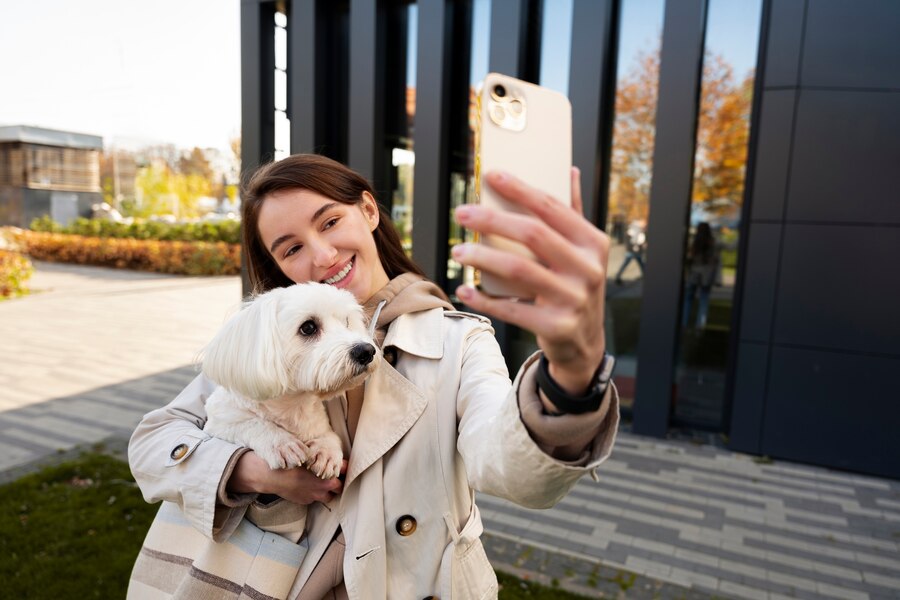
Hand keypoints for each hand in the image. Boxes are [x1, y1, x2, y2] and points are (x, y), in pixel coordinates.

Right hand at [227, 450, 345, 503]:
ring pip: (328, 497)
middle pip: (340, 487)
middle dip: (338, 482)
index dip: (344, 469)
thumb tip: (330, 455)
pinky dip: (313, 494)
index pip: (345, 471)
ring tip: (320, 484)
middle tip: (333, 477)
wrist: (273, 475)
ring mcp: (315, 495)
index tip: (343, 468)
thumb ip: (322, 457)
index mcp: (326, 472)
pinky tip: (305, 487)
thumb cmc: (290, 462)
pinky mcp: (306, 501)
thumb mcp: (308, 454)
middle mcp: (323, 486)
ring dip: (326, 491)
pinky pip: (314, 499)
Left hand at [452, 168, 608, 394]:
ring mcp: (573, 300)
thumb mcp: (582, 252)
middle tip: (461, 213)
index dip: (520, 189)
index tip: (490, 175)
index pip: (552, 208)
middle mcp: (588, 269)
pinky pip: (512, 309)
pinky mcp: (556, 326)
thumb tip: (571, 170)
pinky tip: (465, 289)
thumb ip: (574, 213)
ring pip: (519, 270)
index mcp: (593, 243)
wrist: (585, 344)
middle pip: (533, 234)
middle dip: (492, 219)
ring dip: (483, 257)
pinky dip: (485, 300)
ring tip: (458, 251)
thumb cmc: (576, 287)